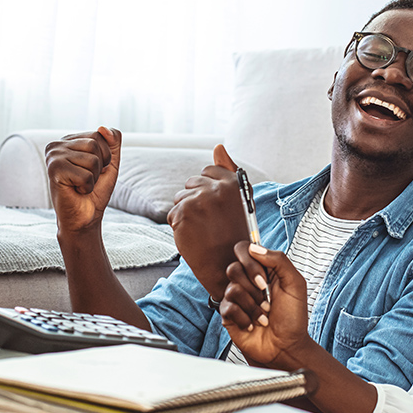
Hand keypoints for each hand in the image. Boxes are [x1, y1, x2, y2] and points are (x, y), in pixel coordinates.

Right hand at [44, 127, 121, 233]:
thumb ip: (112, 141)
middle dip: (100, 166)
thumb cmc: (95, 190)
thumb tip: (102, 128)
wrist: (85, 217)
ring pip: (92, 159)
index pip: (99, 134)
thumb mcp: (110, 162)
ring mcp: (53, 156)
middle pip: (95, 144)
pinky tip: (75, 190)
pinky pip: (86, 175)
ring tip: (81, 185)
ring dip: (93, 177)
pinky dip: (87, 187)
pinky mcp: (54, 170)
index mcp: (68, 140)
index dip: (105, 156)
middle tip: (87, 179)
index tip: (93, 170)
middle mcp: (57, 144)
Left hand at [167, 144, 249, 300]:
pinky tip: (194, 237)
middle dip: (195, 199)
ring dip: (186, 213)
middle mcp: (217, 189)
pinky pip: (173, 214)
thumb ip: (228, 171)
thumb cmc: (234, 234)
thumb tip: (218, 146)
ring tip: (202, 230)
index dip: (207, 188)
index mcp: (233, 184)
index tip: (214, 205)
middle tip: (208, 221)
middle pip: (191, 183)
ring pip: (180, 198)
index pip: (208, 171)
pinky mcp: (183, 215)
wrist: (228, 267)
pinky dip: (179, 226)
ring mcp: (199, 201)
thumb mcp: (239, 201)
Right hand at [219, 242, 310, 368]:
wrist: (286, 346)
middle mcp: (247, 282)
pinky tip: (253, 324)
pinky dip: (245, 318)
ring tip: (264, 315)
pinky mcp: (229, 315)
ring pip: (231, 289)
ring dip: (253, 306)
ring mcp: (236, 298)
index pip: (244, 250)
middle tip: (266, 299)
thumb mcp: (295, 284)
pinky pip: (227, 307)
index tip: (264, 278)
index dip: (250, 262)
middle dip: (253, 288)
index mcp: (262, 271)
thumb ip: (279, 260)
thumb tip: (254, 248)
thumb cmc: (293, 318)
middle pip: (233, 268)